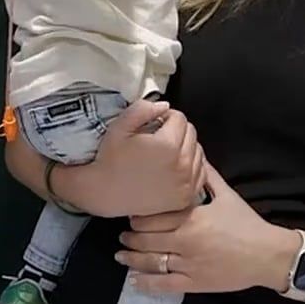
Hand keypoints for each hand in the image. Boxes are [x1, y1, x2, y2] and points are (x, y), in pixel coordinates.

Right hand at [69, 100, 206, 217]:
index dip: (165, 116)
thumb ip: (142, 109)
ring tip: (165, 153)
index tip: (155, 123)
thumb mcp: (119, 127)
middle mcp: (182, 165)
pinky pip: (200, 173)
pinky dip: (190, 167)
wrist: (105, 195)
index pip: (179, 118)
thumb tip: (164, 106)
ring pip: (198, 152)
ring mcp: (186, 184)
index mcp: (167, 145)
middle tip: (158, 137)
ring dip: (185, 148)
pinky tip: (172, 168)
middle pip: (191, 133)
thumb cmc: (110, 160)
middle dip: (176, 130)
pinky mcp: (186, 198)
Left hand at [115, 165, 299, 295]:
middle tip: (124, 234)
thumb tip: (195, 155)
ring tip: (121, 254)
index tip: (132, 214)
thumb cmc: (247, 224)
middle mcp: (186, 241)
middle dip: (131, 236)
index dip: (138, 217)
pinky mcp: (194, 284)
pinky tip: (134, 279)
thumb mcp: (227, 195)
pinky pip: (164, 284)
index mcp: (192, 218)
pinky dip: (146, 282)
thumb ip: (207, 177)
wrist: (267, 255)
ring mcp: (189, 265)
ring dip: (132, 257)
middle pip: (147, 238)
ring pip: (151, 261)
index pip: (155, 217)